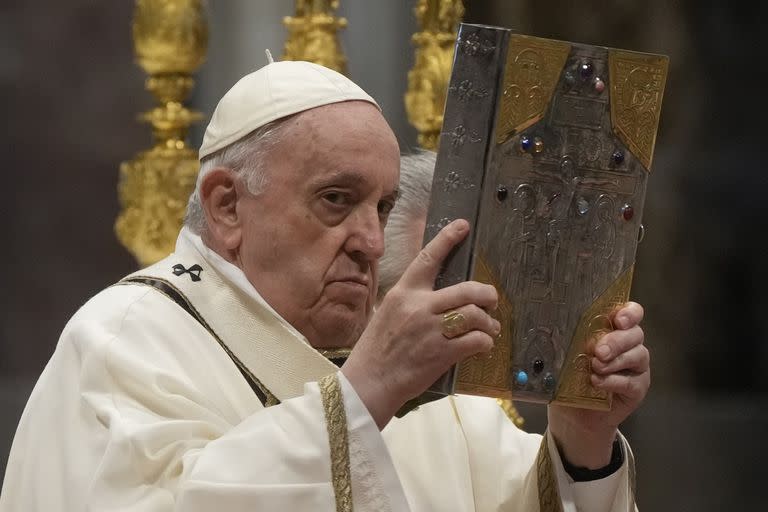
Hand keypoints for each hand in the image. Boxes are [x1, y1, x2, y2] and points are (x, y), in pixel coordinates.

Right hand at [342, 219, 499, 428]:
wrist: (369, 381)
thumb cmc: (377, 349)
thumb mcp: (388, 313)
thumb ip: (413, 301)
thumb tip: (441, 296)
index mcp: (403, 293)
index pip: (427, 258)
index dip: (447, 239)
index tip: (462, 226)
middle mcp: (419, 307)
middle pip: (468, 290)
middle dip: (487, 295)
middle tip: (492, 300)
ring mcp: (431, 330)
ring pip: (475, 315)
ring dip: (489, 322)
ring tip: (490, 329)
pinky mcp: (441, 353)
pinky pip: (476, 340)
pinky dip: (485, 342)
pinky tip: (483, 345)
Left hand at [548, 302, 649, 467]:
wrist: (572, 413)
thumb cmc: (569, 377)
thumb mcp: (567, 355)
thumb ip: (572, 342)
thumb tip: (561, 330)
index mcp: (614, 329)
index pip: (631, 313)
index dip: (629, 313)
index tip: (618, 319)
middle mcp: (630, 345)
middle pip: (635, 334)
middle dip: (617, 340)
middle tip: (599, 350)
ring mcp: (636, 367)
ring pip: (637, 356)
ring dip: (615, 361)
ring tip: (594, 366)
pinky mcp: (637, 388)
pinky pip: (630, 382)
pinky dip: (613, 381)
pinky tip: (597, 381)